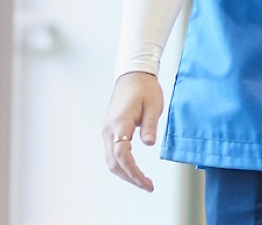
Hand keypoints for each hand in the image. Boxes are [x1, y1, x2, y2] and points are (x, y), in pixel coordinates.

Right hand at [101, 71, 163, 191]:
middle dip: (130, 177)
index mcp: (120, 123)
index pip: (122, 155)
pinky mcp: (109, 130)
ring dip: (125, 173)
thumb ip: (150, 126)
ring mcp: (107, 130)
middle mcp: (109, 129)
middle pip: (114, 163)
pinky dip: (122, 165)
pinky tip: (133, 169)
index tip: (146, 183)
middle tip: (148, 186)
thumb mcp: (153, 106)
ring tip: (142, 181)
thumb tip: (149, 144)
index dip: (134, 172)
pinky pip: (112, 153)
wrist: (132, 75)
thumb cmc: (145, 88)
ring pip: (111, 160)